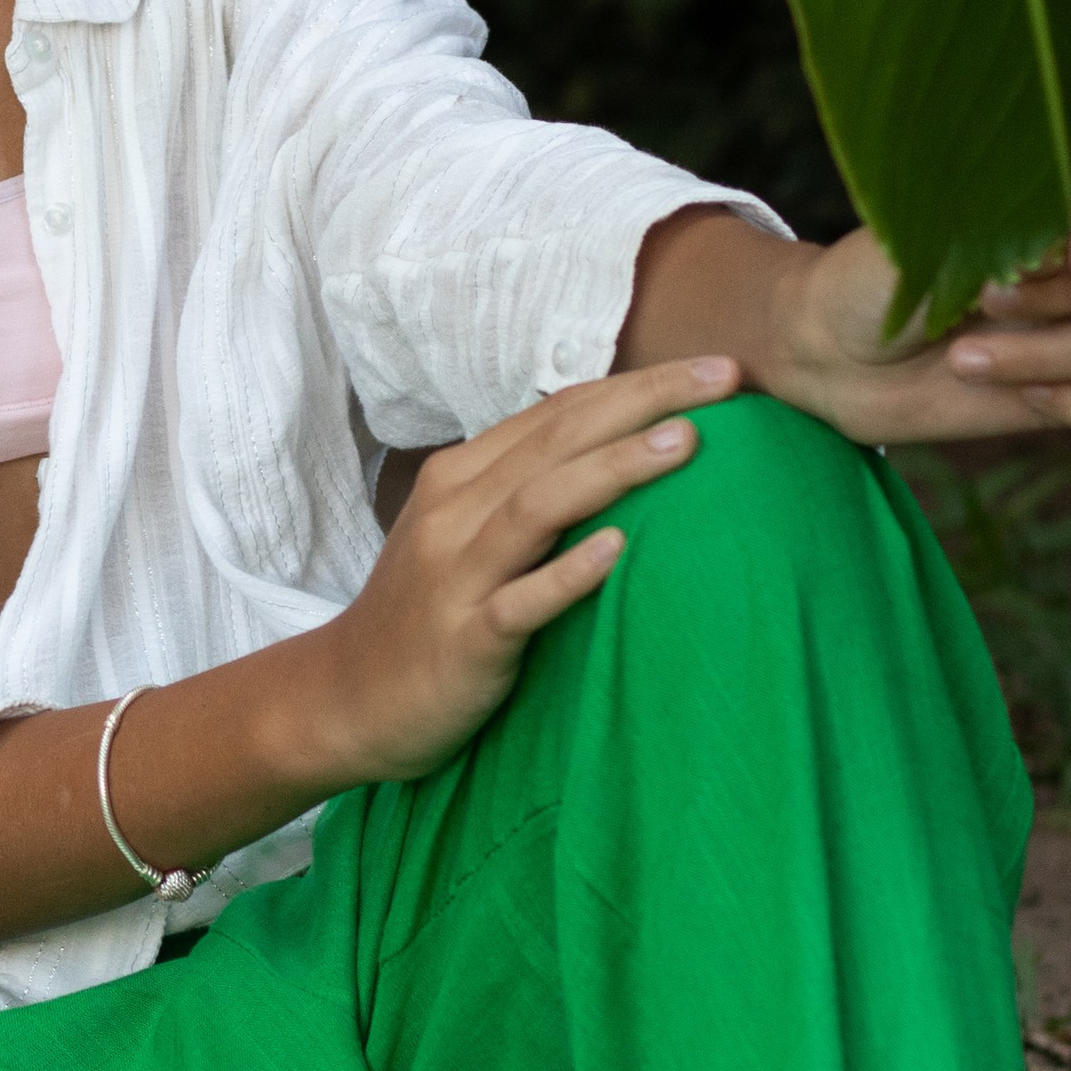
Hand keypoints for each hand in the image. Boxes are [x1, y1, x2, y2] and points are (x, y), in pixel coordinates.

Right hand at [293, 357, 742, 785]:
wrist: (347, 699)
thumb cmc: (426, 614)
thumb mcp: (467, 535)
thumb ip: (526, 492)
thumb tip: (618, 455)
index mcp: (462, 477)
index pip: (557, 412)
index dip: (634, 385)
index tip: (712, 371)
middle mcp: (455, 511)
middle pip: (557, 438)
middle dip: (644, 402)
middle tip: (723, 379)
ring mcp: (456, 574)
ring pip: (540, 504)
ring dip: (614, 467)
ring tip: (685, 444)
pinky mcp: (465, 639)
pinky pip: (521, 601)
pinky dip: (569, 573)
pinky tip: (619, 552)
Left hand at [770, 170, 1070, 445]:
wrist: (832, 352)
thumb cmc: (873, 279)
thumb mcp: (921, 238)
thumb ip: (998, 229)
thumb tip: (1066, 244)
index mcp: (1048, 209)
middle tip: (985, 300)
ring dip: (1047, 355)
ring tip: (960, 360)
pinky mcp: (1070, 393)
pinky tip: (1033, 401)